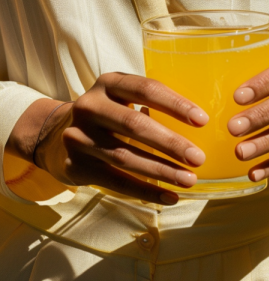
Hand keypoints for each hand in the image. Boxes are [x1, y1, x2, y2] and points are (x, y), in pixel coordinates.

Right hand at [14, 73, 209, 205]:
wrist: (54, 134)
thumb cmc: (106, 114)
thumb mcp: (120, 97)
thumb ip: (149, 103)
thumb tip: (198, 124)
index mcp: (108, 83)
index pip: (146, 89)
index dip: (175, 104)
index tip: (202, 120)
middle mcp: (90, 106)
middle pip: (135, 126)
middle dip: (171, 143)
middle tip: (198, 158)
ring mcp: (80, 137)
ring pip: (126, 157)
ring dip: (162, 171)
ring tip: (189, 180)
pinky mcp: (76, 165)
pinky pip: (116, 181)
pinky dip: (145, 191)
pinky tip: (169, 197)